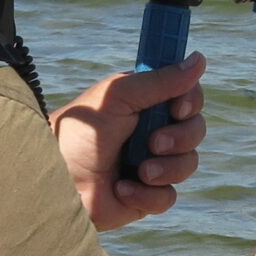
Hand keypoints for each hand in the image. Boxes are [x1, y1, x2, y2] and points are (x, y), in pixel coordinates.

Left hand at [51, 53, 206, 232]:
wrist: (55, 179)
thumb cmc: (80, 132)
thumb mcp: (119, 97)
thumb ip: (161, 80)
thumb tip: (200, 58)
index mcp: (146, 103)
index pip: (187, 96)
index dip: (190, 102)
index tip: (177, 108)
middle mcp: (152, 131)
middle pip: (195, 130)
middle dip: (180, 138)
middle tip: (154, 142)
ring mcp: (151, 163)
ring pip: (188, 165)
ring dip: (166, 168)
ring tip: (139, 171)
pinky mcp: (145, 196)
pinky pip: (168, 197)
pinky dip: (146, 194)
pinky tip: (121, 189)